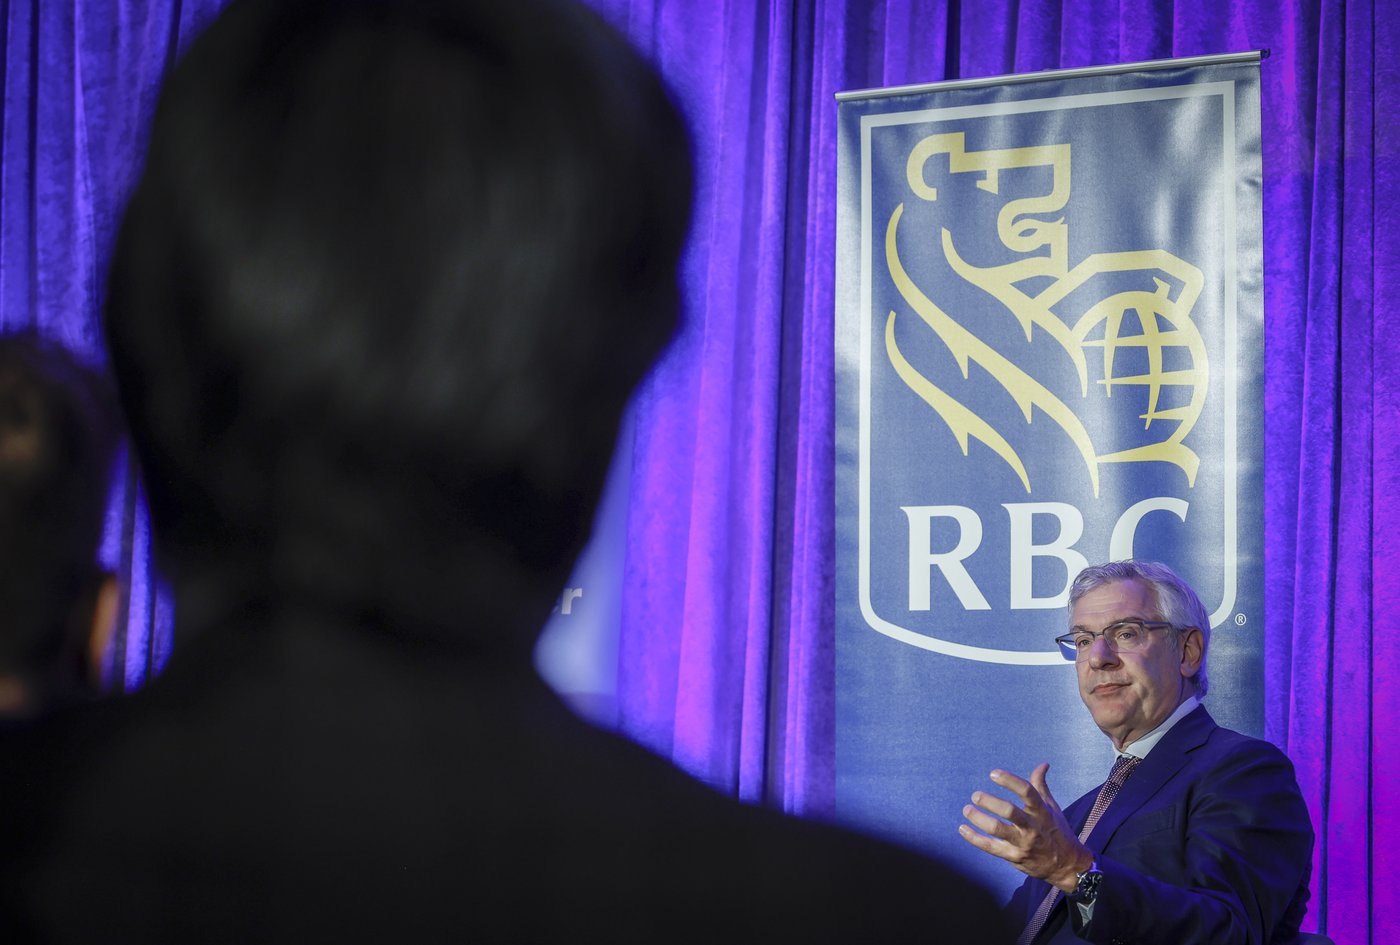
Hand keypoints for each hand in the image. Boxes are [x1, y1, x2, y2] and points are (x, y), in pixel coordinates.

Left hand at [957, 763, 1092, 891]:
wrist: (1067, 866)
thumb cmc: (1057, 831)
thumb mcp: (1052, 808)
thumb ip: (1041, 786)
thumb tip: (1043, 764)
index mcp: (1042, 812)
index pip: (1027, 792)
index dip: (1010, 781)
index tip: (993, 773)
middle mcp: (1032, 827)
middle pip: (1010, 812)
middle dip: (990, 802)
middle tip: (975, 795)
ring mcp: (1023, 843)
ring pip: (997, 830)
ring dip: (979, 819)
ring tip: (966, 809)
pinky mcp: (1014, 857)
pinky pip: (991, 847)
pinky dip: (975, 838)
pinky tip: (963, 829)